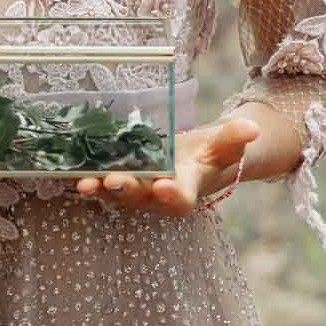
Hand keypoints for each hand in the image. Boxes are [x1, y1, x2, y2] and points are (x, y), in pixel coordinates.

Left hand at [73, 114, 259, 215]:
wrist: (193, 162)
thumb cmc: (210, 155)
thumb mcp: (224, 145)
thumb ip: (235, 138)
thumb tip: (252, 127)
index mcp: (188, 190)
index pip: (181, 198)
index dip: (172, 194)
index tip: (165, 186)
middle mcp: (160, 197)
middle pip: (143, 198)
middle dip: (128, 190)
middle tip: (115, 181)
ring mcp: (139, 193)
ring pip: (119, 195)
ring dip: (101, 189)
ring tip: (86, 183)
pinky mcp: (122, 184)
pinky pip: (104, 184)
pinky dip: (91, 180)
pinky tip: (73, 173)